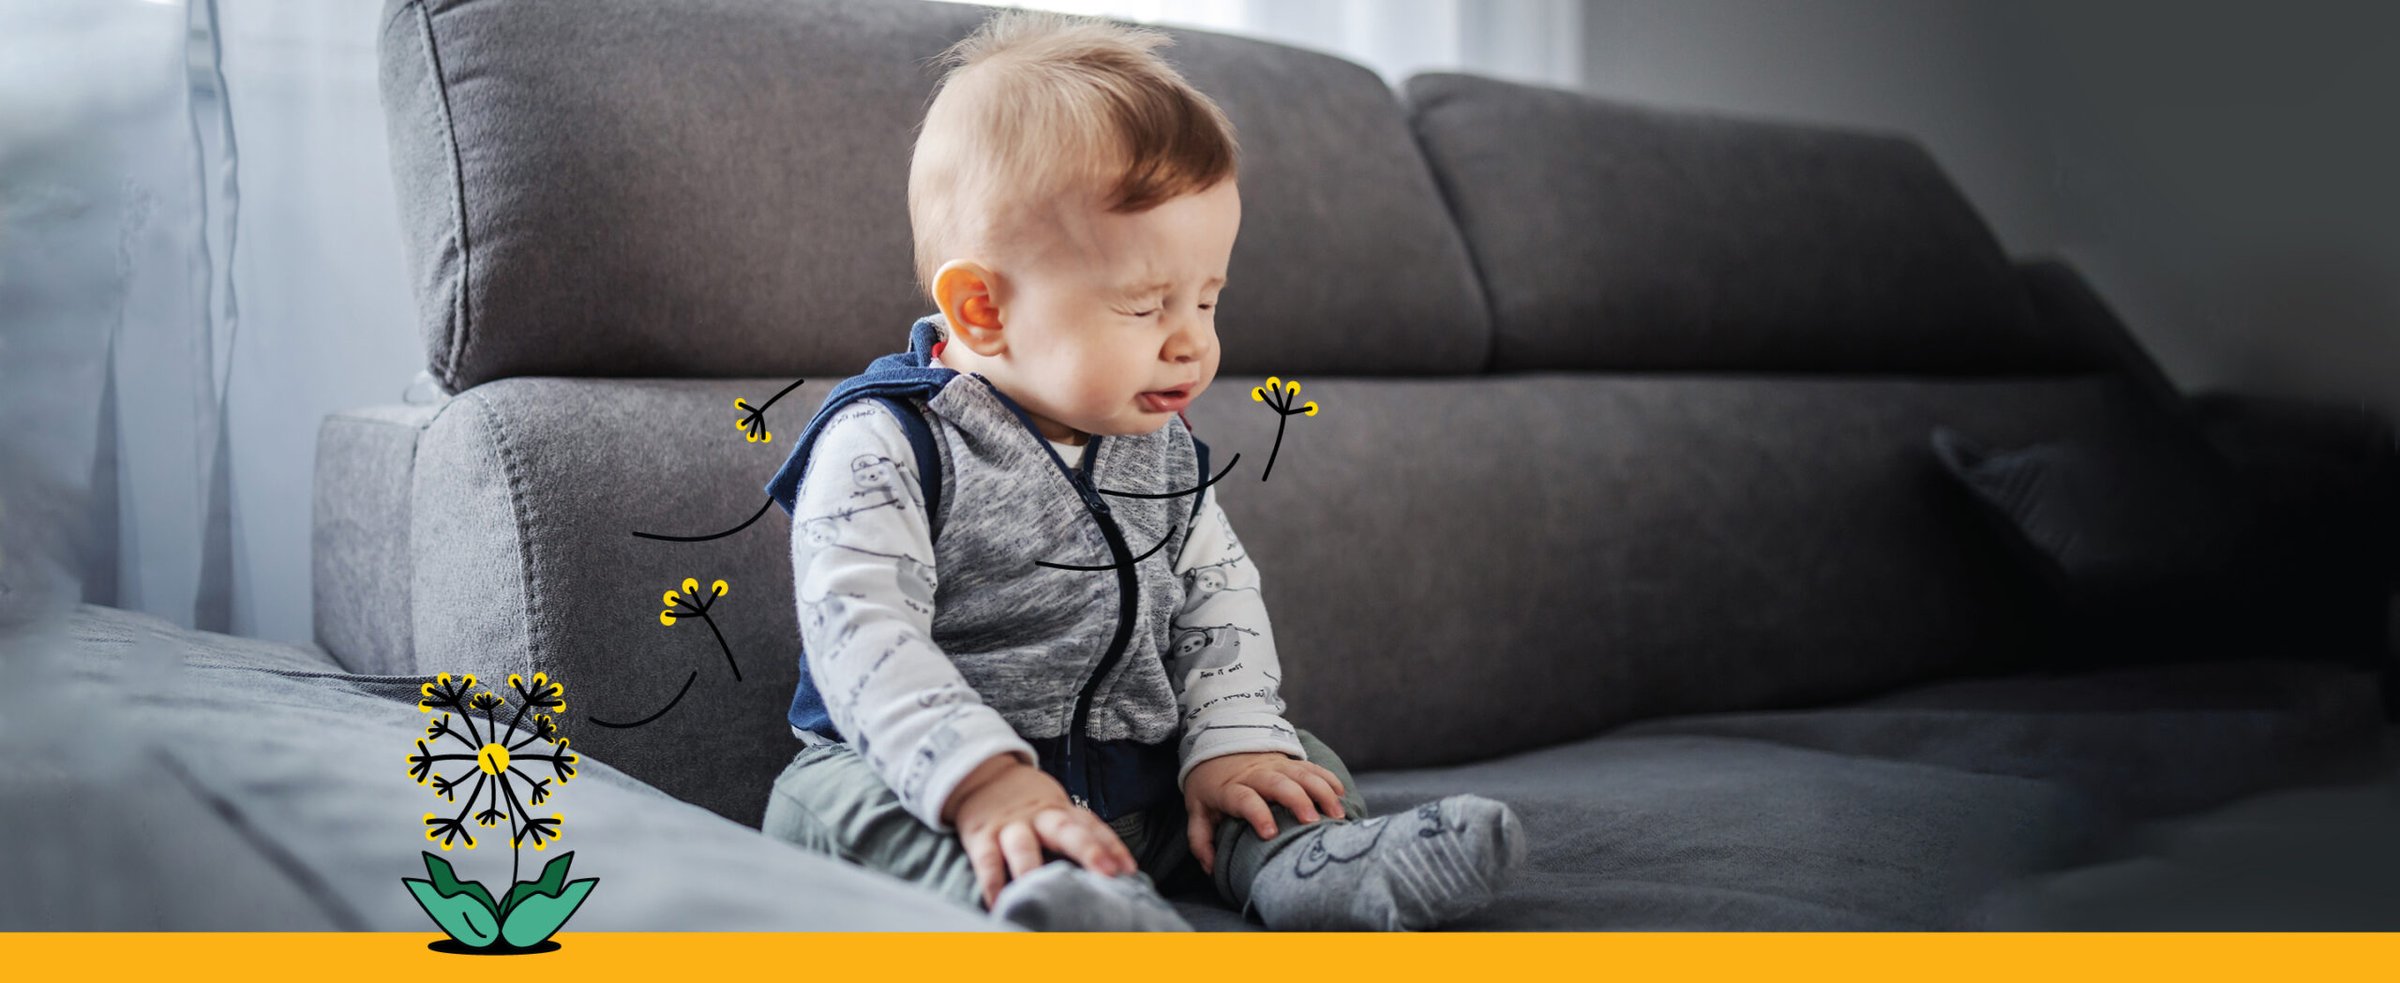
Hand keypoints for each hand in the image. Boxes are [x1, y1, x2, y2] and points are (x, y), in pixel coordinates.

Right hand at [943, 752, 1137, 907]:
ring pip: (1024, 846)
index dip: (1112, 847)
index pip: (1092, 826)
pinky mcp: (981, 836)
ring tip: (1043, 893)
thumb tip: (1110, 871)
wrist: (981, 775)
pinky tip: (998, 903)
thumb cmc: (1027, 803)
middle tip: (1106, 874)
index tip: (1129, 870)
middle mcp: (1039, 817)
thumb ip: (1076, 834)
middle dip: (1088, 851)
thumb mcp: (1054, 809)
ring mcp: (1010, 826)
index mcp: (1061, 811)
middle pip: (1066, 831)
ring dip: (1033, 869)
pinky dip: (992, 883)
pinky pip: (987, 861)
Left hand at [1182, 751, 1346, 874]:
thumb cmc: (1209, 785)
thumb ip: (1200, 840)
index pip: (1244, 799)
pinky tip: (1341, 795)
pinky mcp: (1289, 761)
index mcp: (1230, 788)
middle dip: (1298, 800)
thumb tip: (1211, 868)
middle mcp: (1255, 775)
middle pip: (1278, 783)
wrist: (1217, 745)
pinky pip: (1311, 766)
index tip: (1270, 834)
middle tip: (1312, 822)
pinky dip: (1327, 778)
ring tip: (1336, 814)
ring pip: (1301, 773)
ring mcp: (1274, 765)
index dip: (1256, 814)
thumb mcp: (1197, 809)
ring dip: (1321, 791)